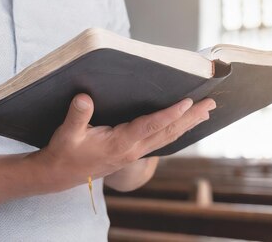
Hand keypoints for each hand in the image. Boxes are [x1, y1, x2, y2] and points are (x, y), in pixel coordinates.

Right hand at [30, 94, 215, 190]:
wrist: (61, 174)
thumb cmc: (64, 152)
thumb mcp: (66, 134)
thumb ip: (77, 116)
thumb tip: (84, 98)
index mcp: (120, 143)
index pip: (150, 126)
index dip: (170, 114)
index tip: (187, 102)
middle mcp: (132, 150)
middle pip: (168, 133)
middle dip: (190, 118)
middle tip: (210, 103)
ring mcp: (135, 153)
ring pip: (167, 137)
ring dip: (188, 124)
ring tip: (206, 112)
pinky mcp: (133, 152)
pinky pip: (160, 141)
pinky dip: (175, 130)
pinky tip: (183, 124)